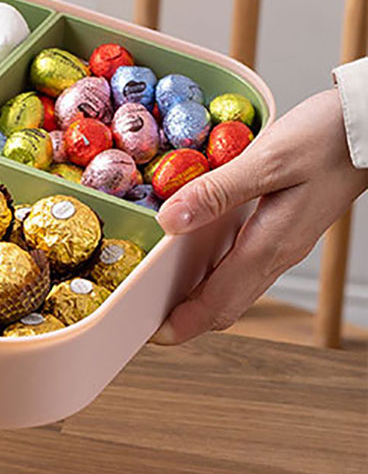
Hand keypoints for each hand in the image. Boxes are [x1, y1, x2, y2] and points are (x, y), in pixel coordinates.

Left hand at [152, 86, 365, 343]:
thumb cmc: (328, 138)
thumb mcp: (268, 159)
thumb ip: (218, 192)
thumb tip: (169, 222)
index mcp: (271, 244)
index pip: (219, 303)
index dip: (183, 324)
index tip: (150, 335)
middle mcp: (279, 253)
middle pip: (227, 305)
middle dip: (187, 319)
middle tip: (145, 316)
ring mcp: (286, 243)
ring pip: (237, 287)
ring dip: (201, 297)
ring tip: (161, 289)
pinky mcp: (288, 228)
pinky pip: (247, 264)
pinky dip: (216, 271)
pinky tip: (196, 250)